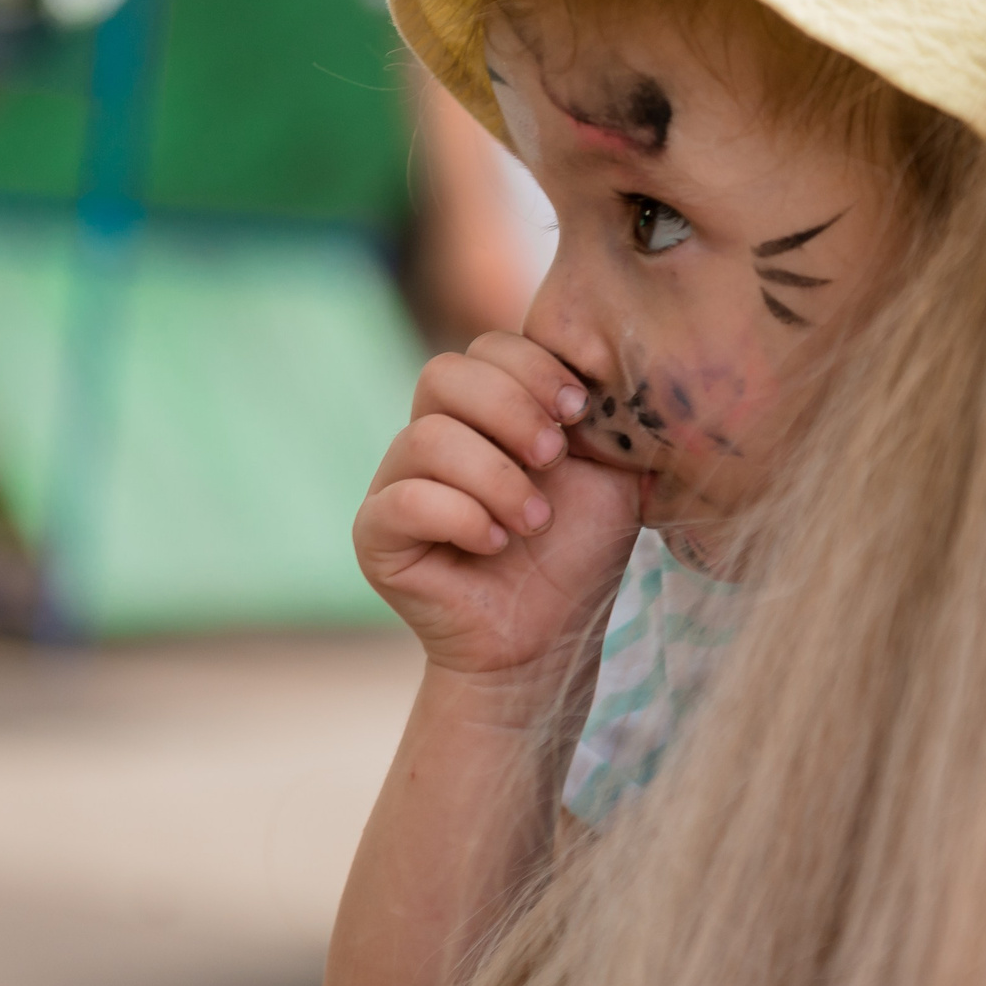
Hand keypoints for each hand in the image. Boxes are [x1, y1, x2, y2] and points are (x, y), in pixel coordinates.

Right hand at [355, 333, 639, 709]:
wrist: (547, 637)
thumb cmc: (577, 552)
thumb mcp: (609, 475)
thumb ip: (604, 419)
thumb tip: (610, 365)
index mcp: (483, 411)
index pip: (487, 347)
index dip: (532, 368)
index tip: (578, 411)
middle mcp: (432, 435)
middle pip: (443, 374)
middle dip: (509, 408)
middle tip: (553, 457)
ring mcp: (395, 482)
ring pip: (426, 437)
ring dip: (495, 478)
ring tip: (535, 522)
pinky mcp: (375, 534)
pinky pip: (403, 501)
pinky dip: (460, 517)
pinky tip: (496, 543)